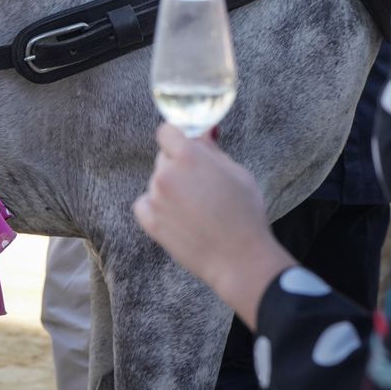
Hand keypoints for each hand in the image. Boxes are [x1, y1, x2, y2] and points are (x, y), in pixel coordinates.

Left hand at [132, 123, 293, 326]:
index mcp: (188, 156)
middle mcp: (166, 173)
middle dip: (178, 165)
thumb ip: (212, 149)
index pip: (166, 131)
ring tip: (197, 208)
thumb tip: (202, 131)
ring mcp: (155, 197)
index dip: (177, 138)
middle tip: (201, 185)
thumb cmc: (245, 214)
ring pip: (157, 181)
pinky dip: (156, 207)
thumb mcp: (237, 172)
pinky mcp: (149, 220)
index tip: (187, 148)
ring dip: (170, 188)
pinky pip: (144, 203)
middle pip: (163, 158)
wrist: (240, 258)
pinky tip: (179, 217)